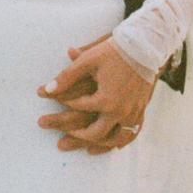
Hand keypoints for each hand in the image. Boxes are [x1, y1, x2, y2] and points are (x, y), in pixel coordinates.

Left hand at [36, 36, 155, 151]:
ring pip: (114, 139)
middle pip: (94, 133)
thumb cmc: (114, 52)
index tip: (53, 98)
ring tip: (83, 144)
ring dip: (97, 144)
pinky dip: (119, 142)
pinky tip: (110, 145)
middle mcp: (120, 112)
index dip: (63, 101)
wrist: (145, 47)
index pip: (79, 106)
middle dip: (74, 135)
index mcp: (105, 100)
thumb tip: (46, 89)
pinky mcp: (141, 112)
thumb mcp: (88, 60)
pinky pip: (131, 135)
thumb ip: (67, 77)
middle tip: (60, 138)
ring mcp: (132, 114)